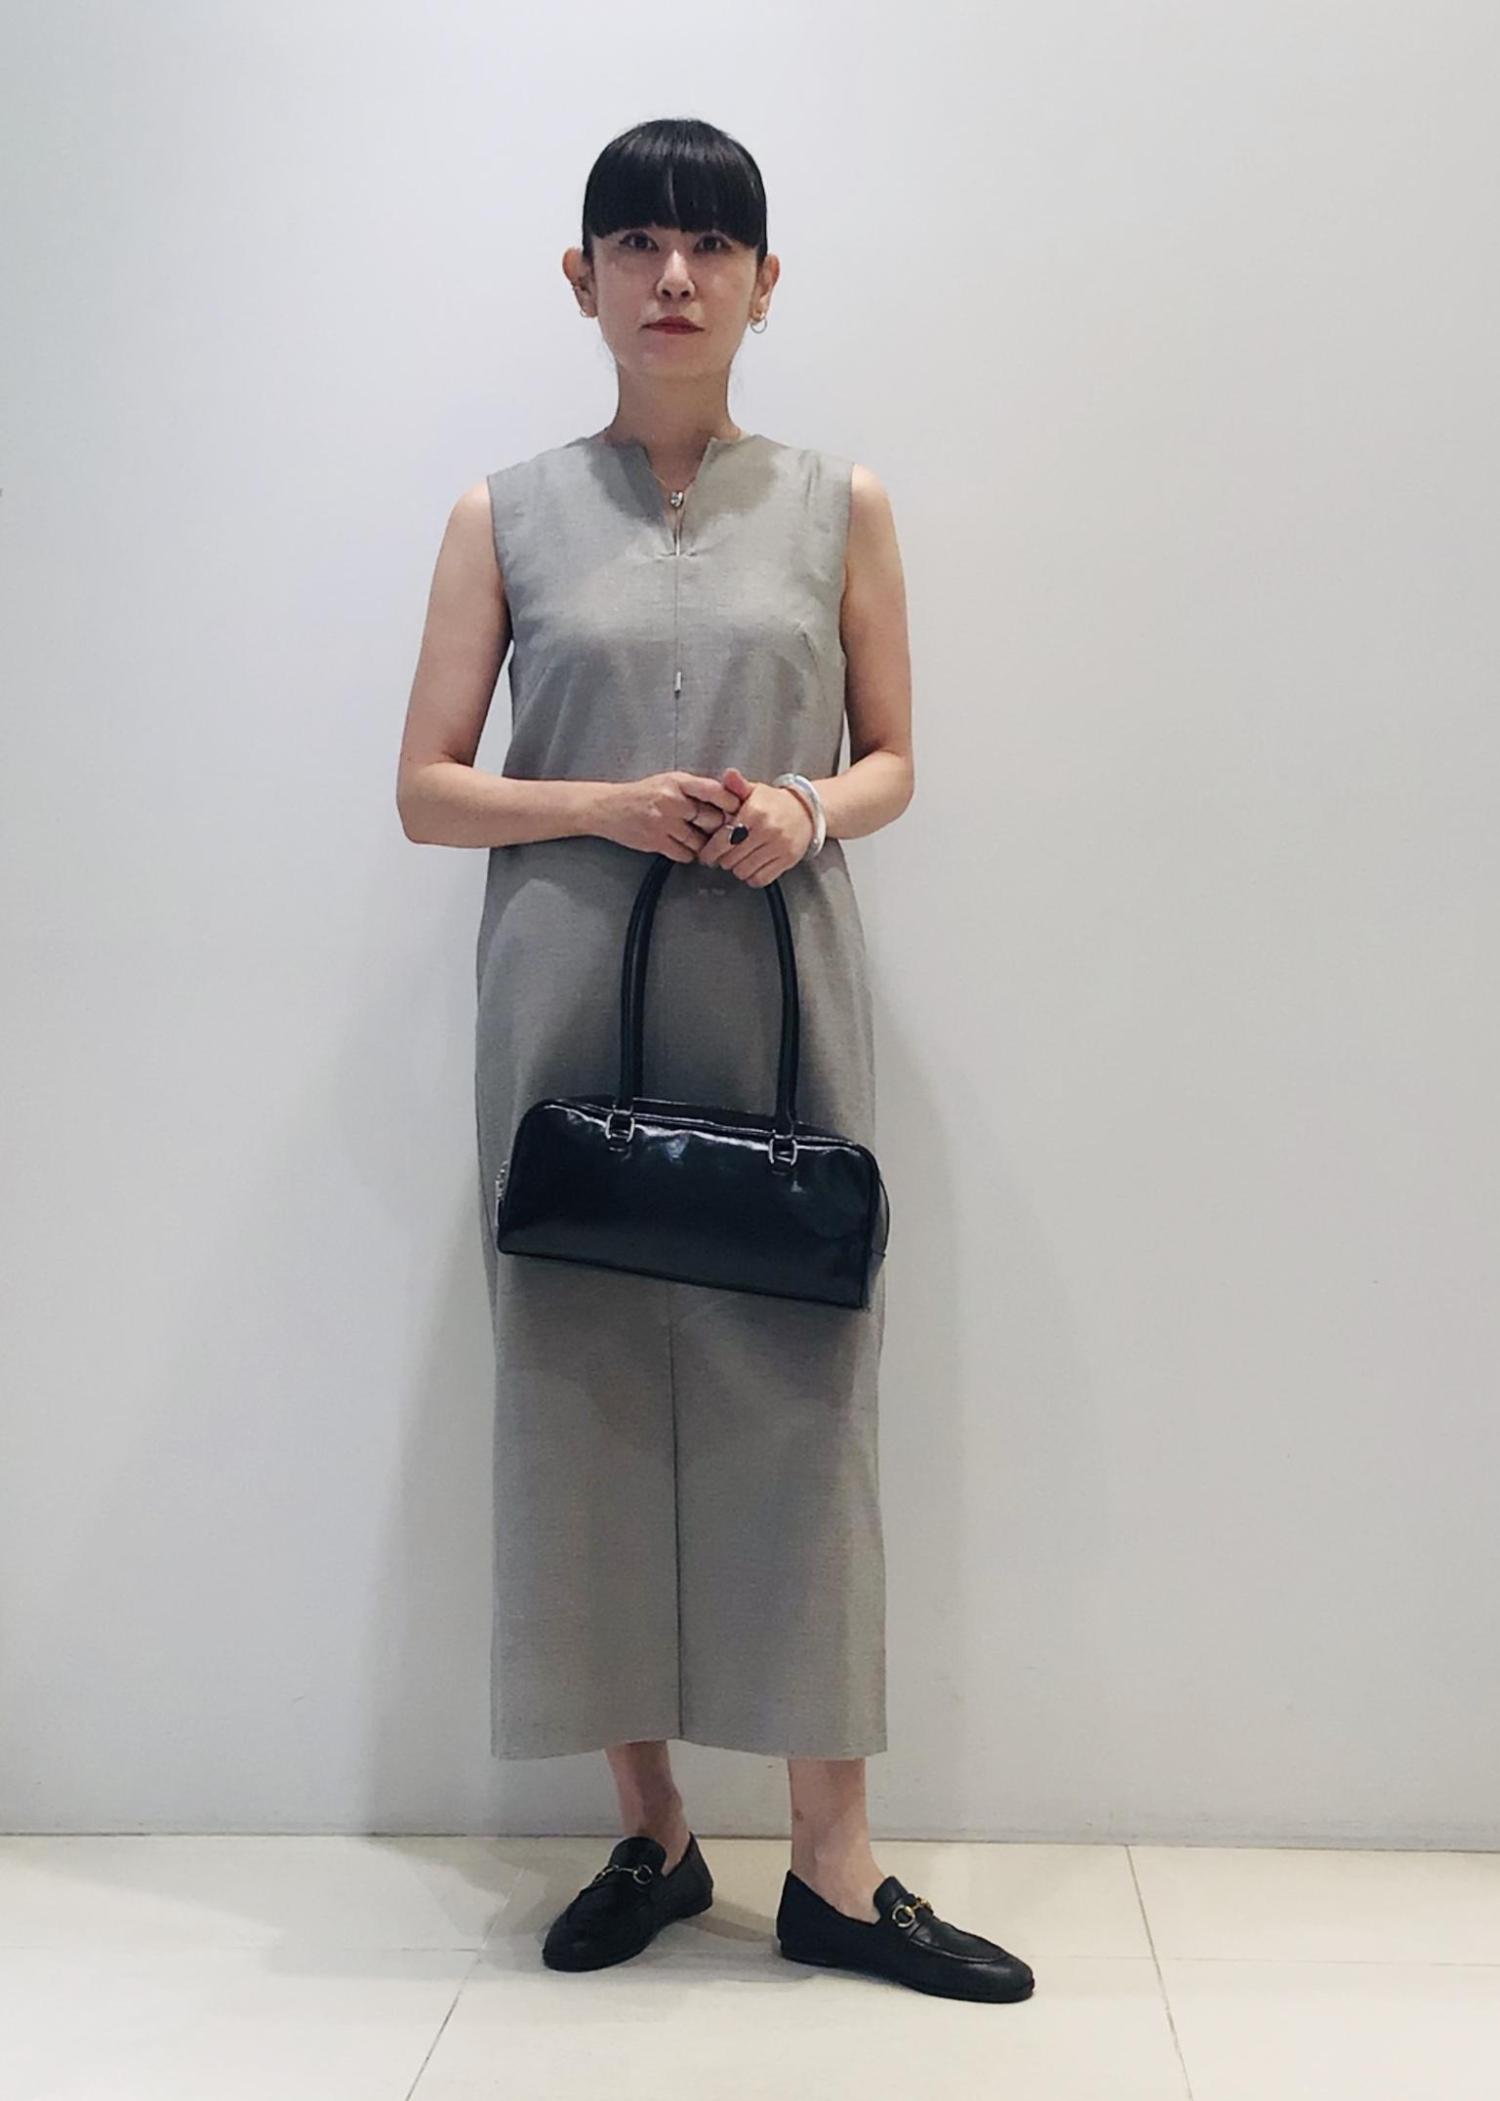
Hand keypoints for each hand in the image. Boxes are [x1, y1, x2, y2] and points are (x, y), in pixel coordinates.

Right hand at [597, 770, 743, 861]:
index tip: (738, 811)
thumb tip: (728, 800)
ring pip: (700, 841)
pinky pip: (685, 854)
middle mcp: (671, 800)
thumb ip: (695, 789)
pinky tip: (684, 846)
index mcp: (678, 781)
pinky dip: (688, 853)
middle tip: (722, 833)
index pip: (714, 791)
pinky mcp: (655, 841)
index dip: (731, 803)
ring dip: (704, 845)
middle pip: (711, 819)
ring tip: (701, 841)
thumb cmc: (643, 794)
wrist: (608, 807)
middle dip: (719, 828)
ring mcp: (663, 821)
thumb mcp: (669, 781)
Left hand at [693, 766, 814, 885]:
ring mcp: (779, 846)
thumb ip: (737, 785)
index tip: (705, 856)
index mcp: (755, 812)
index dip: (710, 851)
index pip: (724, 839)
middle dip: (722, 860)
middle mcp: (768, 830)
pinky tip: (751, 867)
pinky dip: (752, 877)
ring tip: (736, 860)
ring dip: (736, 869)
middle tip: (721, 857)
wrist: (806, 811)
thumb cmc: (773, 802)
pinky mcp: (788, 859)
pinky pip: (761, 878)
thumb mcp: (754, 790)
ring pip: (744, 871)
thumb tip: (728, 774)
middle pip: (731, 858)